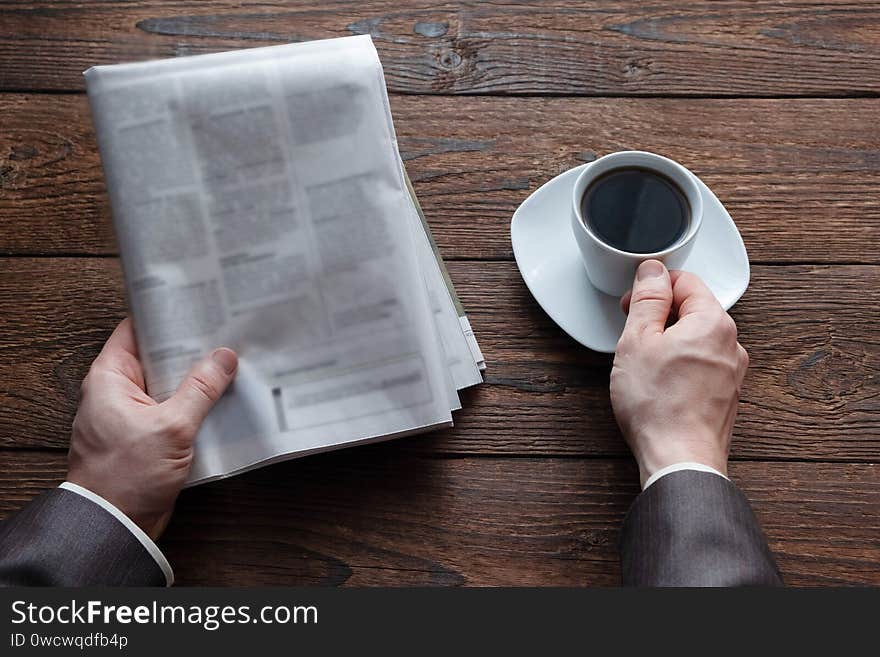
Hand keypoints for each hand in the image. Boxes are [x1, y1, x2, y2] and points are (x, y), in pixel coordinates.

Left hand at [66, 318, 237, 538]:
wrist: (115, 525)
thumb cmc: (126, 475)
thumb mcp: (171, 426)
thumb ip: (200, 389)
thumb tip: (224, 357)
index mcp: (111, 378)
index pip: (136, 330)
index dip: (165, 317)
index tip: (197, 307)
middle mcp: (119, 391)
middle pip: (159, 357)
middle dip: (192, 349)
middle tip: (226, 334)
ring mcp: (134, 415)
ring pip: (171, 385)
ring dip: (198, 380)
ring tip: (232, 363)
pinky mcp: (149, 436)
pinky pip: (176, 411)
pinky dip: (197, 406)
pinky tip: (225, 400)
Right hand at [610, 260, 747, 485]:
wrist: (679, 458)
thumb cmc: (658, 405)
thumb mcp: (637, 341)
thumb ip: (647, 299)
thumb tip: (653, 271)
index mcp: (713, 322)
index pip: (684, 281)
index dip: (652, 287)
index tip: (632, 303)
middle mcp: (731, 343)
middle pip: (692, 309)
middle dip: (660, 314)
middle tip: (632, 334)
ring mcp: (731, 372)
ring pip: (696, 339)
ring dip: (668, 341)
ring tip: (643, 363)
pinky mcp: (725, 395)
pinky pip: (700, 365)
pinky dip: (679, 365)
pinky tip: (659, 384)